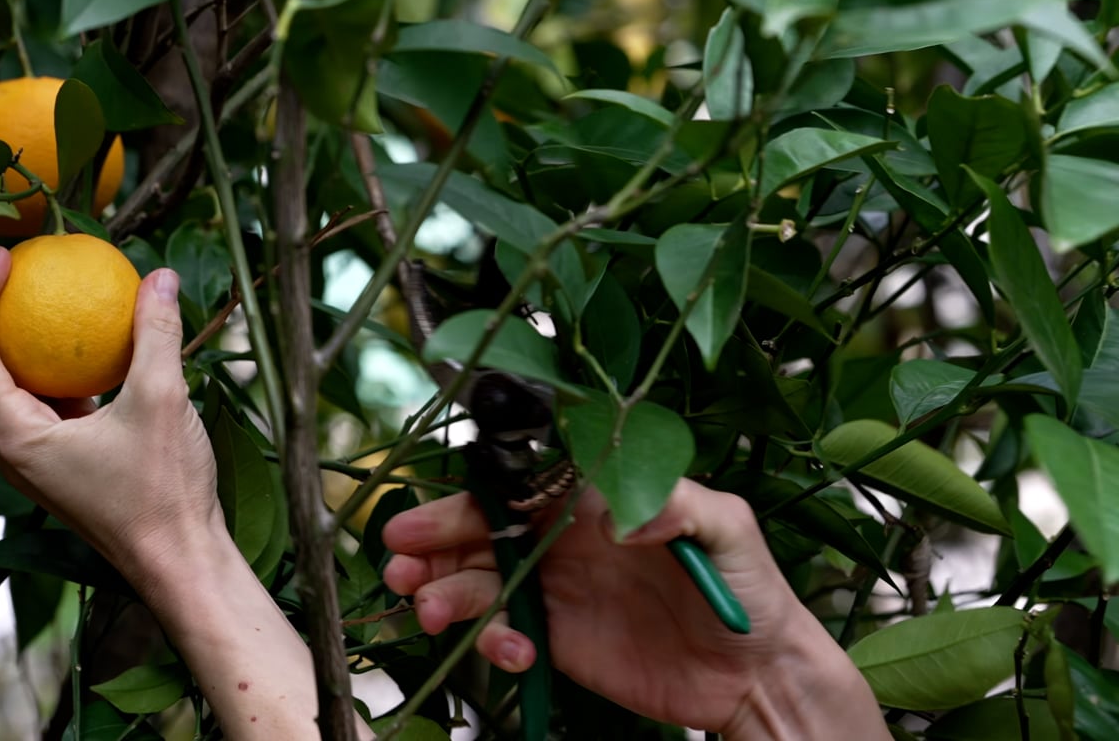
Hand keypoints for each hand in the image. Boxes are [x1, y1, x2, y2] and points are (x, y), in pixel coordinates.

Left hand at [0, 248, 352, 738]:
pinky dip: (47, 365)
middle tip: (6, 265)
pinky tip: (83, 339)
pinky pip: (37, 401)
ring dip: (4, 338)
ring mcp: (31, 457)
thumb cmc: (165, 491)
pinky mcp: (57, 461)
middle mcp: (8, 447)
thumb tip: (160, 276)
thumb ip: (155, 333)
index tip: (6, 255)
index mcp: (12, 434)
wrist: (179, 563)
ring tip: (35, 292)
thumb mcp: (162, 400)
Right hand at [382, 480, 886, 738]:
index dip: (467, 497)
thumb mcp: (727, 528)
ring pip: (478, 579)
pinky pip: (503, 632)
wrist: (759, 674)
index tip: (429, 515)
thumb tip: (620, 516)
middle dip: (433, 542)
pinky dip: (492, 641)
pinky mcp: (555, 638)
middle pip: (480, 530)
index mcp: (594, 499)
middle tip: (400, 560)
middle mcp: (564, 537)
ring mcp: (556, 587)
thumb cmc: (750, 588)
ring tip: (429, 611)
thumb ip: (678, 505)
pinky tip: (513, 653)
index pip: (515, 484)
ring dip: (443, 591)